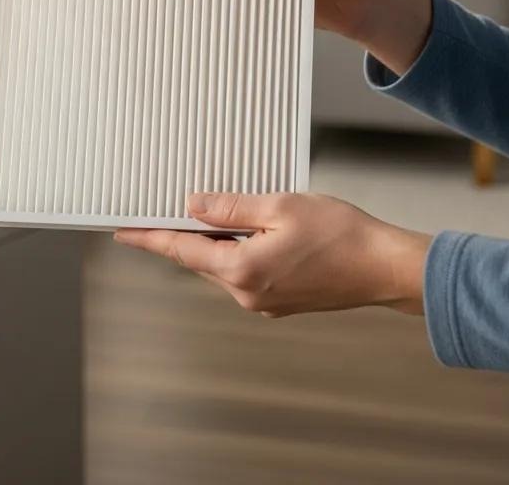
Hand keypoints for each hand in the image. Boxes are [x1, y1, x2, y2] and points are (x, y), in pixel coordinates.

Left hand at [114, 192, 430, 318]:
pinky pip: (245, 272)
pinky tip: (243, 230)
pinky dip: (235, 251)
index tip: (123, 232)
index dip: (150, 238)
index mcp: (242, 270)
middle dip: (180, 236)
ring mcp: (265, 301)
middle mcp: (248, 294)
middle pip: (201, 260)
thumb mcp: (279, 207)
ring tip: (202, 213)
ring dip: (211, 242)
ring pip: (223, 266)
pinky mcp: (282, 300)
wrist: (385, 267)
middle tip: (157, 212)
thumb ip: (230, 208)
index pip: (182, 251)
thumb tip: (192, 206)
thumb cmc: (340, 234)